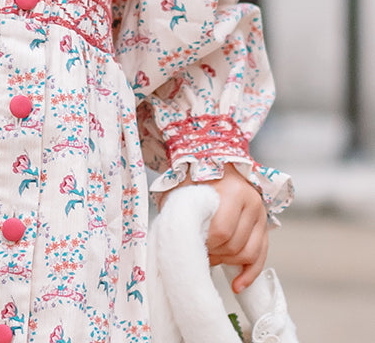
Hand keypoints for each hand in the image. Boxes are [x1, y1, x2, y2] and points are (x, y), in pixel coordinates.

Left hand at [164, 163, 268, 293]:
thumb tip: (179, 243)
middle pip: (235, 245)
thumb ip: (182, 212)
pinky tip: (237, 284)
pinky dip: (250, 273)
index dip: (205, 244)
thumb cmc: (195, 176)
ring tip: (211, 256)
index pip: (221, 231)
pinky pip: (261, 256)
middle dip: (214, 254)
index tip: (193, 244)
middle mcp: (251, 201)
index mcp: (232, 190)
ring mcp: (261, 214)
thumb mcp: (184, 188)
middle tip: (199, 251)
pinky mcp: (264, 226)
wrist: (215, 160)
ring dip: (228, 262)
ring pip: (248, 253)